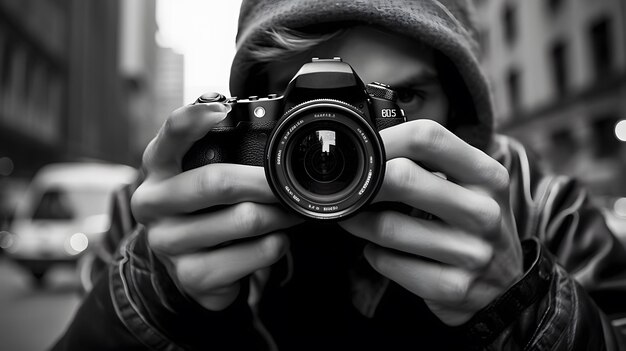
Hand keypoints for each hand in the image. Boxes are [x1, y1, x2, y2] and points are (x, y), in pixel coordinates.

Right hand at [131, 102, 301, 310]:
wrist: (184, 263)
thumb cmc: (200, 207)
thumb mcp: (196, 173)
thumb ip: (215, 148)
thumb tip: (260, 127)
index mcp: (157, 167)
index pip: (170, 136)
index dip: (193, 121)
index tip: (221, 110)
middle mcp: (153, 203)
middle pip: (216, 183)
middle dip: (263, 182)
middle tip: (288, 184)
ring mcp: (169, 243)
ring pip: (243, 221)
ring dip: (278, 216)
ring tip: (289, 212)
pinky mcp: (191, 276)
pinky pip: (251, 256)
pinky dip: (274, 246)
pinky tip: (274, 241)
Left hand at [339, 119, 522, 325]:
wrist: (505, 285)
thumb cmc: (474, 224)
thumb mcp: (471, 186)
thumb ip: (433, 163)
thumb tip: (372, 147)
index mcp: (486, 175)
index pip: (428, 137)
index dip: (386, 140)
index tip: (366, 151)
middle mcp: (483, 211)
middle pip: (402, 177)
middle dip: (365, 183)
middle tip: (351, 188)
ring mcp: (470, 252)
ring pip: (388, 227)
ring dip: (360, 222)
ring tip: (358, 218)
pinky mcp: (453, 286)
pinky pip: (388, 263)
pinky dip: (375, 255)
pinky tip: (382, 251)